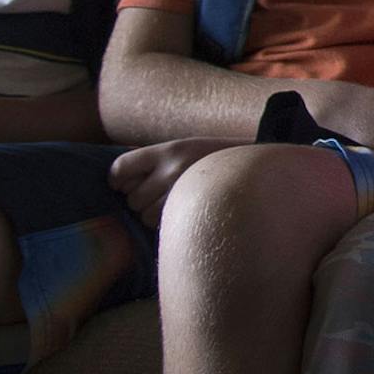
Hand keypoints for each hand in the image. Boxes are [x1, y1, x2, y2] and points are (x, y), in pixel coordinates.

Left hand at [108, 138, 238, 226]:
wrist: (256, 170)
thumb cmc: (214, 160)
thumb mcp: (186, 148)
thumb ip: (155, 161)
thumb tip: (118, 182)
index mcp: (169, 150)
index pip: (121, 167)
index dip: (116, 178)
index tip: (120, 183)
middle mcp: (173, 169)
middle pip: (132, 196)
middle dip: (140, 198)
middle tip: (156, 193)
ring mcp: (184, 192)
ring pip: (145, 215)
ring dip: (152, 213)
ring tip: (170, 203)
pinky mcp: (192, 211)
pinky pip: (162, 225)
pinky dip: (165, 222)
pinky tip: (180, 212)